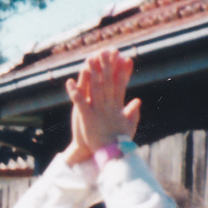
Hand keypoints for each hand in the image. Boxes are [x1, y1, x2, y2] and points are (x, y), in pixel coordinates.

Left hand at [66, 48, 139, 163]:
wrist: (112, 156)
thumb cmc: (119, 142)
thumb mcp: (129, 126)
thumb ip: (133, 112)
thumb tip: (138, 100)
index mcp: (118, 107)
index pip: (121, 84)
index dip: (122, 70)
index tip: (124, 57)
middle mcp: (109, 106)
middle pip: (108, 82)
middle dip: (107, 66)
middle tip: (105, 51)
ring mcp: (98, 111)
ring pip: (95, 88)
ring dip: (92, 73)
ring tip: (89, 59)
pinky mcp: (87, 118)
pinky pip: (80, 102)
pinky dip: (75, 92)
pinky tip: (69, 82)